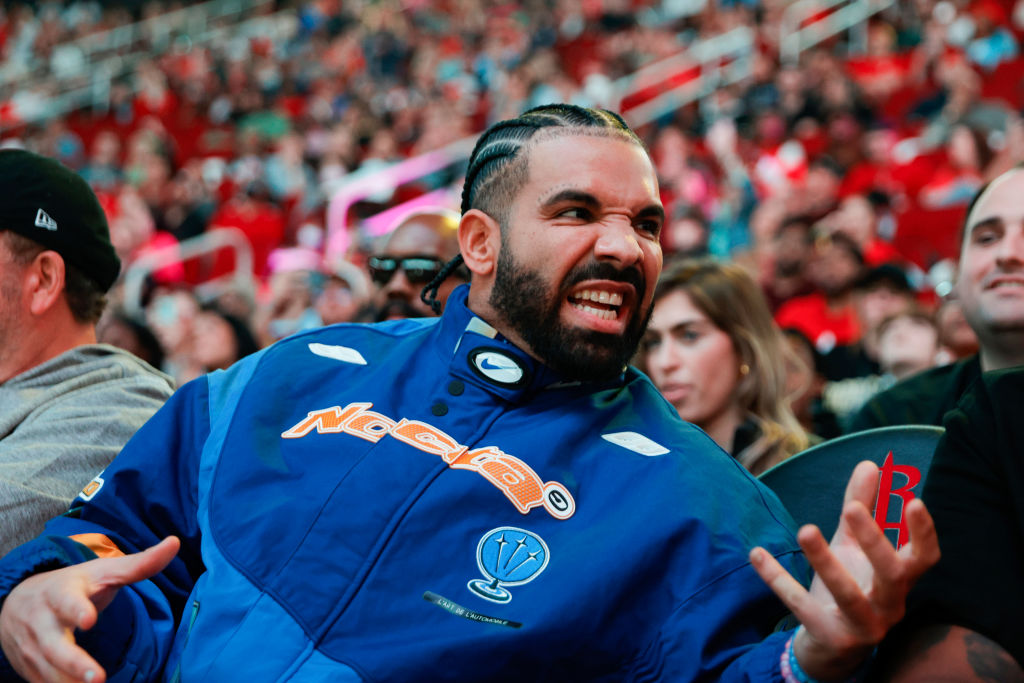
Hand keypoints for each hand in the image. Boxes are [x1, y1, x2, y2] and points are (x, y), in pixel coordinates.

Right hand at [0, 537, 179, 682]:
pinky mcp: (30, 667)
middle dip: (74, 664)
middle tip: (98, 679)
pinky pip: (42, 682)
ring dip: (68, 682)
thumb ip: (139, 564)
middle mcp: (42, 622)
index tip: (89, 621)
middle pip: (55, 646)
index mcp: (61, 593)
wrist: (19, 601)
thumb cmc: (74, 585)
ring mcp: (33, 647)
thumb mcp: (103, 572)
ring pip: (47, 670)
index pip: (67, 601)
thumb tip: (174, 542)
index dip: (76, 610)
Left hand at [750, 461, 939, 679]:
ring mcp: (862, 626)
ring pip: (848, 594)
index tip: (913, 500)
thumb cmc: (850, 584)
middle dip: (874, 540)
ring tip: (805, 529)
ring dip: (825, 562)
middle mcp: (889, 605)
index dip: (923, 533)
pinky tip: (757, 555)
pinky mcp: (830, 637)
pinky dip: (779, 581)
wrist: (830, 645)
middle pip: (892, 574)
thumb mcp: (852, 545)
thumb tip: (870, 463)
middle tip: (850, 508)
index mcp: (900, 580)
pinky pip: (802, 607)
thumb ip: (862, 505)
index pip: (925, 558)